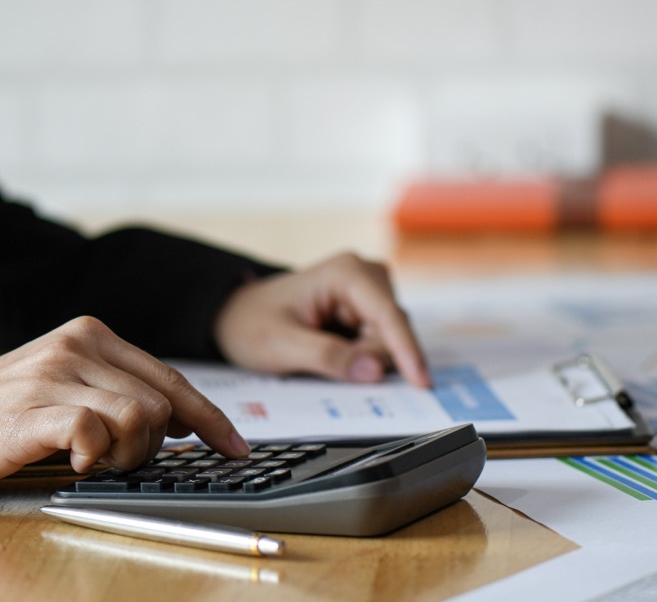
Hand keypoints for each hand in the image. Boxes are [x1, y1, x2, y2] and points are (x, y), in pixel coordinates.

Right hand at [0, 316, 249, 491]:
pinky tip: (74, 461)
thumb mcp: (64, 384)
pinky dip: (96, 456)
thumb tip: (181, 419)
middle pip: (163, 403)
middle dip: (156, 447)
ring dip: (128, 455)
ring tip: (95, 461)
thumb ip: (117, 391)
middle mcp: (78, 344)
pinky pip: (96, 431)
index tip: (235, 447)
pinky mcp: (33, 409)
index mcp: (92, 334)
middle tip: (121, 462)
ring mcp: (55, 374)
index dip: (210, 418)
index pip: (172, 378)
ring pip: (139, 418)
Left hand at [214, 252, 429, 387]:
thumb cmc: (251, 324)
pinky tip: (336, 358)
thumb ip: (328, 357)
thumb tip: (375, 371)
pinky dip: (363, 358)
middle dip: (371, 359)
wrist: (234, 315)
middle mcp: (364, 275)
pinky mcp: (366, 309)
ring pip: (390, 340)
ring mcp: (368, 292)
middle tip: (323, 365)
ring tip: (320, 357)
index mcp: (345, 273)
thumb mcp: (281, 346)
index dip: (407, 352)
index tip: (422, 384)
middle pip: (393, 330)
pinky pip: (381, 342)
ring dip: (366, 360)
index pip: (389, 316)